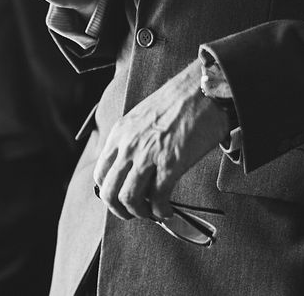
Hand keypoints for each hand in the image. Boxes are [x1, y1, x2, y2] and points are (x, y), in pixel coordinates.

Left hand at [93, 61, 229, 221]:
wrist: (202, 89)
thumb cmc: (179, 100)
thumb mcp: (142, 117)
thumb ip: (134, 140)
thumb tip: (137, 164)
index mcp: (120, 133)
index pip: (100, 174)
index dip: (109, 192)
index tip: (120, 198)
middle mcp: (128, 146)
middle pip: (109, 192)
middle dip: (119, 210)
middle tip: (133, 213)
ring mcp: (147, 155)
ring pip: (129, 199)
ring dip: (140, 213)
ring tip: (152, 213)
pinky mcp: (170, 164)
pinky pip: (157, 199)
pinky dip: (161, 211)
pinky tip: (167, 210)